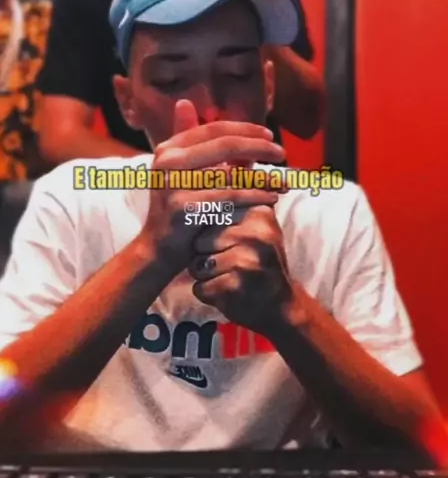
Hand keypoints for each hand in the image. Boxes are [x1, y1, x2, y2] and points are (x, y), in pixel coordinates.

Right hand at [142, 100, 285, 272]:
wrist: (158, 249)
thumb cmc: (179, 209)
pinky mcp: (185, 207)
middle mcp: (168, 161)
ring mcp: (175, 185)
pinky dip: (254, 196)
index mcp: (168, 148)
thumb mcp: (184, 171)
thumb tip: (207, 112)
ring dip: (263, 177)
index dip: (245, 129)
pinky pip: (230, 198)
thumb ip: (199, 146)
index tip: (269, 135)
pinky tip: (271, 198)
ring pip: (232, 174)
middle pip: (225, 146)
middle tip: (281, 154)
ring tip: (283, 181)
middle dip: (259, 148)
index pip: (213, 129)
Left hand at [188, 205, 291, 336]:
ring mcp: (247, 261)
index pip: (210, 214)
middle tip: (230, 263)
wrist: (281, 306)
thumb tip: (211, 171)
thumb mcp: (256, 227)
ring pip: (196, 265)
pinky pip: (200, 287)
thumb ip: (235, 202)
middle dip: (205, 255)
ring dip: (205, 276)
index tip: (228, 244)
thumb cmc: (260, 262)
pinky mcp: (236, 286)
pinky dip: (207, 294)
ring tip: (229, 277)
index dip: (210, 234)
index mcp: (260, 212)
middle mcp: (256, 233)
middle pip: (199, 240)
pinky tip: (228, 292)